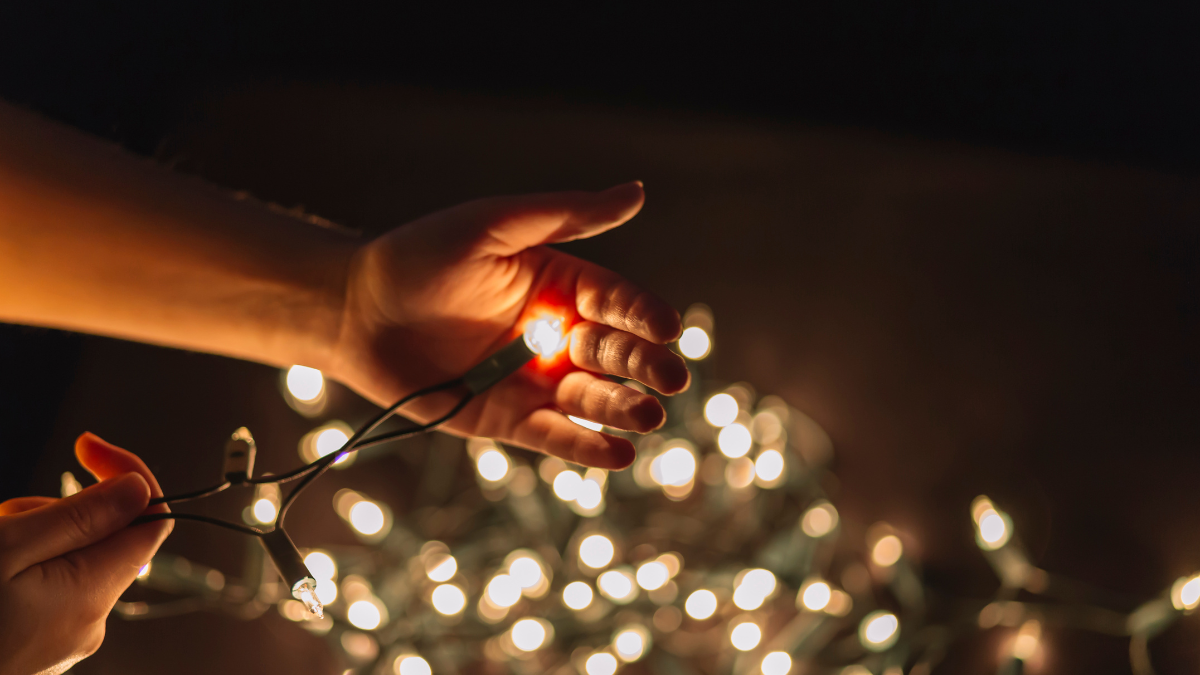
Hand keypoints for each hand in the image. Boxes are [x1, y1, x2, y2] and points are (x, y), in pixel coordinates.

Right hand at [0, 434, 170, 674]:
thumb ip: (80, 517)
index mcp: (92, 594)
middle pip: (96, 535)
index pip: (151, 520)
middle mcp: (88, 621)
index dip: (127, 474)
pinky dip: (9, 566)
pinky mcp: (29, 648)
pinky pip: (36, 588)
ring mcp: (58, 639)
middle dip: (49, 511)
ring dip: (21, 538)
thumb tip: (139, 489)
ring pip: (60, 558)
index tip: (85, 445)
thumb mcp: (6, 548)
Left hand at [330, 182, 689, 468]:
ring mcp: (535, 381)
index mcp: (561, 285)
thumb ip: (565, 216)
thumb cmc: (421, 257)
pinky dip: (586, 447)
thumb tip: (638, 192)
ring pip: (592, 399)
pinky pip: (554, 436)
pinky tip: (618, 454)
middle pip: (615, 353)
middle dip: (646, 367)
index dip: (644, 315)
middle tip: (672, 380)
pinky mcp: (508, 421)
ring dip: (623, 408)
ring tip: (646, 417)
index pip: (617, 301)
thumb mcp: (494, 225)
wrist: (355, 312)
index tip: (666, 328)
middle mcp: (557, 335)